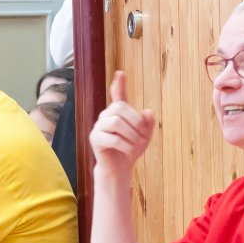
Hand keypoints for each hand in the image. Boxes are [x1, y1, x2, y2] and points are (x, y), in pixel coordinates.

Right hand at [88, 71, 155, 185]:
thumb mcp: (145, 136)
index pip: (118, 96)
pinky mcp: (95, 139)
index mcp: (118, 113)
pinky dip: (125, 145)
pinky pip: (112, 138)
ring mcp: (98, 127)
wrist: (118, 169)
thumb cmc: (131, 150)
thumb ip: (148, 124)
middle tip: (144, 136)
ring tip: (137, 144)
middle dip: (135, 121)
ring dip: (131, 134)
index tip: (121, 73)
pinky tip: (129, 151)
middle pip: (119, 108)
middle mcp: (106, 116)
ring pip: (115, 122)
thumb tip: (148, 111)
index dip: (119, 84)